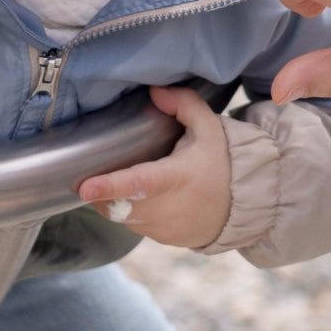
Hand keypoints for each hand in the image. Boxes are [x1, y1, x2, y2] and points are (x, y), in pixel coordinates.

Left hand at [78, 85, 230, 248]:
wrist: (245, 206)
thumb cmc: (222, 163)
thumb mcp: (209, 128)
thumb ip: (183, 104)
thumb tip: (154, 91)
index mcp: (176, 177)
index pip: (139, 183)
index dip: (110, 186)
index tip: (85, 188)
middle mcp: (167, 207)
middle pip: (119, 203)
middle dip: (100, 192)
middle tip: (95, 175)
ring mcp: (163, 227)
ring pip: (121, 216)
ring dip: (113, 202)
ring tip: (121, 183)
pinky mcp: (162, 239)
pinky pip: (134, 226)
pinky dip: (130, 213)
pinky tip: (141, 199)